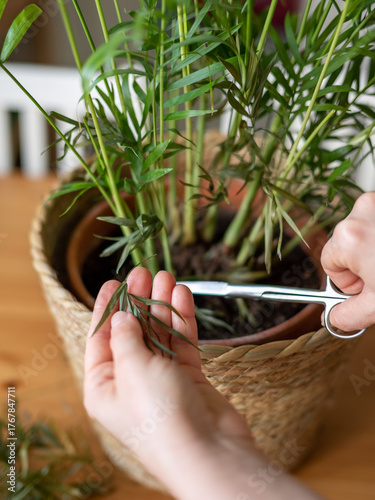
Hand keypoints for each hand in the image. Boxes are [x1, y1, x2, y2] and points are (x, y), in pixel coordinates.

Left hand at [84, 268, 322, 499]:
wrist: (208, 450)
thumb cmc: (160, 416)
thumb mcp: (132, 369)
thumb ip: (126, 337)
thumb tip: (122, 316)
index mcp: (103, 385)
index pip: (100, 337)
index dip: (107, 307)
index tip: (114, 281)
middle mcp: (130, 381)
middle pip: (132, 331)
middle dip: (138, 301)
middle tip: (144, 272)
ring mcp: (160, 379)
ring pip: (159, 333)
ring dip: (162, 305)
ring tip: (166, 276)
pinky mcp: (187, 377)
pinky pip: (181, 342)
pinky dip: (182, 319)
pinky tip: (182, 295)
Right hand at [321, 192, 374, 331]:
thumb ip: (348, 316)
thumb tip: (332, 319)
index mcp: (349, 238)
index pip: (329, 262)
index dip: (350, 280)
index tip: (370, 283)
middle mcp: (360, 211)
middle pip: (345, 245)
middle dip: (363, 262)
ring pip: (363, 230)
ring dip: (374, 247)